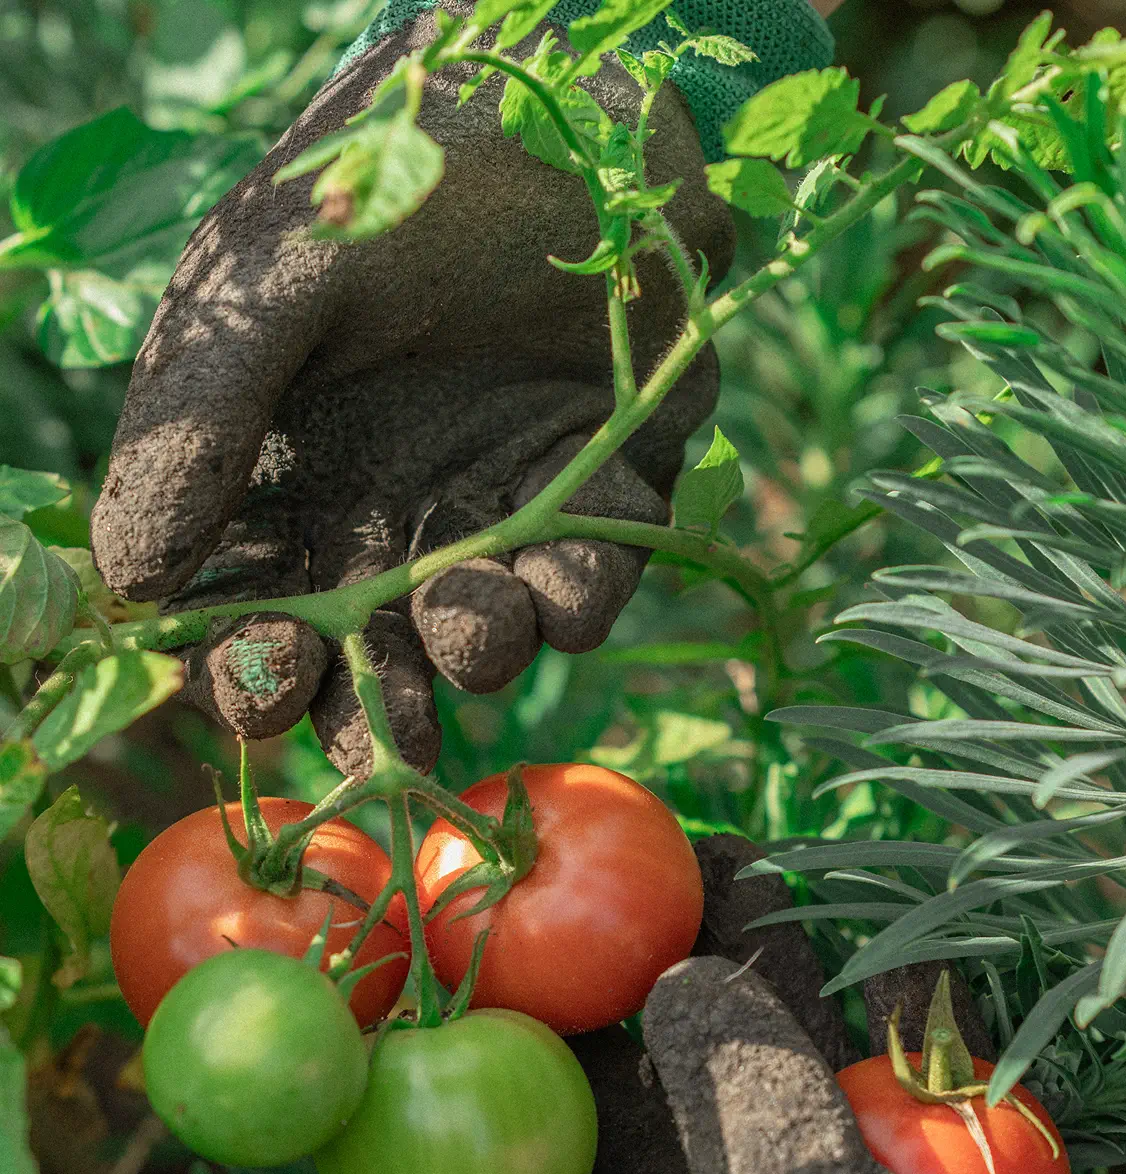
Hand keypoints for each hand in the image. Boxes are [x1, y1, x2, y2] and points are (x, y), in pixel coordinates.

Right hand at [90, 5, 733, 775]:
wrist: (578, 91)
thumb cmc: (404, 164)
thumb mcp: (274, 275)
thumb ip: (196, 421)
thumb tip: (129, 580)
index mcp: (289, 476)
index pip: (251, 610)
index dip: (250, 667)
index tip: (266, 676)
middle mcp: (388, 511)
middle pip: (368, 659)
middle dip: (373, 712)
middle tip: (386, 731)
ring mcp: (495, 507)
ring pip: (481, 637)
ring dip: (477, 650)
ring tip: (477, 612)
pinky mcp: (598, 490)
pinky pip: (587, 580)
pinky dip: (578, 591)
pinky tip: (565, 567)